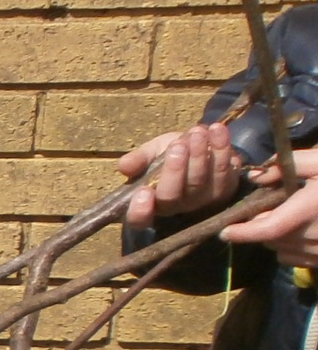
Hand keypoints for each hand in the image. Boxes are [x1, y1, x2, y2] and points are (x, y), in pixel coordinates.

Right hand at [119, 123, 241, 229]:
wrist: (200, 148)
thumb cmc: (167, 155)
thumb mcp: (150, 154)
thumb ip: (138, 159)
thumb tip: (123, 165)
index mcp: (149, 204)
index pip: (139, 219)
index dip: (140, 210)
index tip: (142, 192)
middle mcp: (175, 209)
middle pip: (172, 196)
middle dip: (174, 170)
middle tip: (177, 146)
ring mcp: (202, 202)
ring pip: (199, 182)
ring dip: (199, 155)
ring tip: (197, 132)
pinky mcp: (226, 190)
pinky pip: (225, 172)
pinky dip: (221, 150)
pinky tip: (216, 131)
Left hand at [226, 148, 317, 266]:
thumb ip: (292, 164)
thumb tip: (258, 175)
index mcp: (310, 211)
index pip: (265, 230)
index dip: (241, 233)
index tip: (225, 231)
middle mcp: (313, 236)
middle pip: (270, 240)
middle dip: (261, 227)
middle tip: (269, 209)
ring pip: (282, 251)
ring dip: (277, 238)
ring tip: (291, 217)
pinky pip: (297, 259)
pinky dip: (292, 248)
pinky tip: (306, 230)